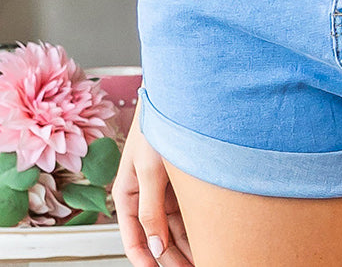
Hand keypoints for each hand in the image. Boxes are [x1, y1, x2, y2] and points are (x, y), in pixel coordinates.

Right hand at [111, 104, 193, 265]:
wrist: (180, 95)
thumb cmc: (157, 125)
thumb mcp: (150, 169)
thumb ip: (151, 210)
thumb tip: (155, 248)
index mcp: (128, 193)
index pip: (133, 238)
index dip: (144, 260)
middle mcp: (146, 194)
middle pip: (157, 237)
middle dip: (171, 258)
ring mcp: (165, 189)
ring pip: (175, 228)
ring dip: (187, 246)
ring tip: (205, 259)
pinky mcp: (183, 182)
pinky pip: (189, 212)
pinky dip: (197, 228)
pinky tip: (210, 239)